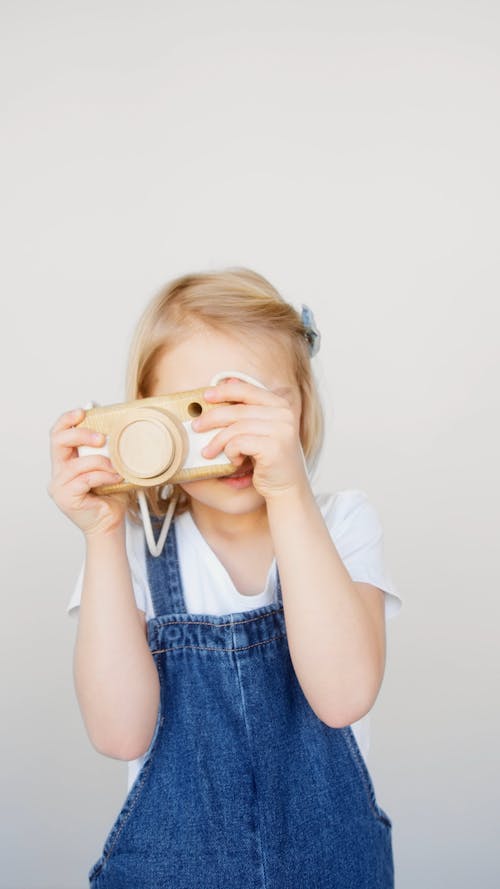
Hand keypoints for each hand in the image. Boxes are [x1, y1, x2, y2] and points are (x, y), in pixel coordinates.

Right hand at [47, 408, 127, 536]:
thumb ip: (108, 450)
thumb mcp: (110, 466)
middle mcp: (58, 472)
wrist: (111, 524)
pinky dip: (103, 476)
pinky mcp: (65, 497)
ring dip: (102, 462)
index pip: (58, 433)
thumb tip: (120, 426)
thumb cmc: (111, 496)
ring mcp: (59, 485)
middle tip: (102, 438)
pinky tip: (115, 479)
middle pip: (59, 441)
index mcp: (66, 461)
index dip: (67, 419)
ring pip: (78, 463)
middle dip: (82, 434)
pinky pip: (85, 479)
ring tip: (117, 469)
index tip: (83, 411)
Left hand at [192, 377, 309, 499]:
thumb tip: (226, 381)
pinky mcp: (274, 448)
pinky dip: (231, 453)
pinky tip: (235, 461)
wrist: (288, 487)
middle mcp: (284, 414)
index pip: (247, 389)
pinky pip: (239, 443)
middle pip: (237, 410)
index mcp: (280, 404)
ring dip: (217, 441)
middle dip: (212, 417)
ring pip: (236, 428)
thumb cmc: (269, 459)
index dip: (224, 391)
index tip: (205, 396)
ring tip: (208, 452)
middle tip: (196, 426)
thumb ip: (248, 408)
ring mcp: (281, 430)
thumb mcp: (261, 429)